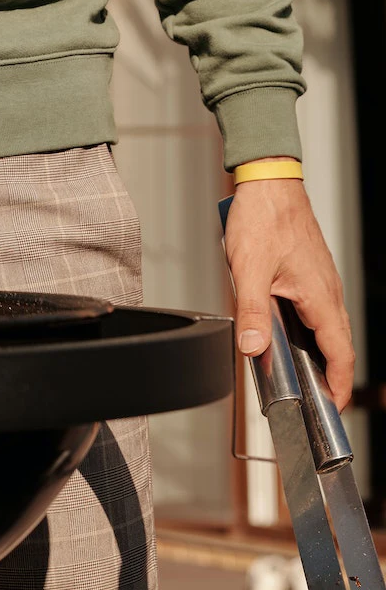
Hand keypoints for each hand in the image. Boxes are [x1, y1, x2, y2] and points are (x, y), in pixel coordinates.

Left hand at [225, 178, 353, 409]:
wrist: (269, 182)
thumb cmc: (264, 217)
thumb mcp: (249, 269)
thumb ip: (250, 311)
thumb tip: (252, 347)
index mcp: (320, 296)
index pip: (340, 352)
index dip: (339, 384)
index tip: (333, 407)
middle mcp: (327, 290)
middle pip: (338, 344)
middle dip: (330, 375)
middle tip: (316, 400)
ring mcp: (320, 281)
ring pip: (327, 326)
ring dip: (319, 352)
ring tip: (301, 374)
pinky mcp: (309, 272)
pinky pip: (316, 309)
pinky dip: (309, 329)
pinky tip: (287, 332)